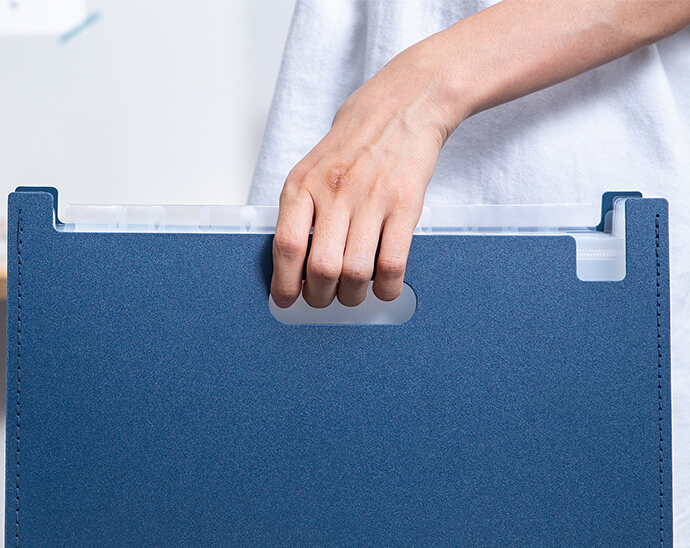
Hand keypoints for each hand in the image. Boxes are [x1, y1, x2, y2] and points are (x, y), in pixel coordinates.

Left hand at [271, 38, 457, 308]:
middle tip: (323, 298)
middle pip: (322, 269)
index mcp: (303, 186)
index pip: (287, 246)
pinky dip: (386, 288)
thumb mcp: (311, 169)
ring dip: (352, 296)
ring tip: (352, 293)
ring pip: (356, 273)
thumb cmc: (353, 144)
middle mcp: (334, 193)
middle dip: (320, 297)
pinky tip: (383, 288)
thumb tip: (291, 266)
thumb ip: (300, 212)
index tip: (286, 299)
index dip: (284, 283)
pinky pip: (392, 264)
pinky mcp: (405, 205)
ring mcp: (372, 199)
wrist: (402, 105)